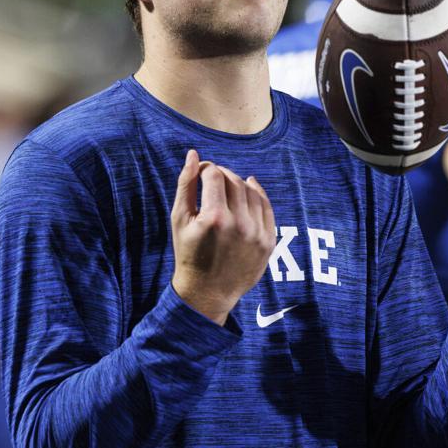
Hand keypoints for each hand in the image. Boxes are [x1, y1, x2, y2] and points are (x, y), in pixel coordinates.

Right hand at [170, 149, 276, 324]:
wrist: (208, 292)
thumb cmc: (189, 254)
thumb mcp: (179, 219)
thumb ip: (185, 184)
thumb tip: (193, 155)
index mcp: (214, 218)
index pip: (215, 175)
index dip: (206, 169)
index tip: (201, 173)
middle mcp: (239, 224)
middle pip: (234, 181)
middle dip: (221, 175)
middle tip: (212, 179)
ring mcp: (257, 233)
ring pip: (252, 191)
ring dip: (238, 183)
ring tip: (226, 188)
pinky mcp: (269, 241)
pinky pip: (267, 207)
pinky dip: (258, 194)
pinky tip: (248, 188)